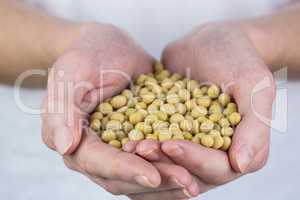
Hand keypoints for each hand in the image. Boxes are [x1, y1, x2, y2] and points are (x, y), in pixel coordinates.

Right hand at [41, 23, 197, 197]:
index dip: (124, 169)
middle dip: (153, 180)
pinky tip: (193, 172)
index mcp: (73, 137)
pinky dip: (171, 168)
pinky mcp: (136, 143)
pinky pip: (153, 164)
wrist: (111, 47)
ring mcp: (116, 150)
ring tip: (193, 182)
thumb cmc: (90, 53)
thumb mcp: (73, 71)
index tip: (152, 176)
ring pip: (139, 177)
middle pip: (120, 177)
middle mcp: (93, 151)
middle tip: (185, 181)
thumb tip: (65, 146)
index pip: (96, 161)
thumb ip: (64, 108)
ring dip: (166, 182)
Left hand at [135, 22, 275, 193]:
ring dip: (148, 162)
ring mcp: (189, 147)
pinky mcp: (169, 134)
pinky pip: (154, 148)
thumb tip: (242, 164)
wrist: (210, 43)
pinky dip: (139, 148)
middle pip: (188, 173)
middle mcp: (213, 155)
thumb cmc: (238, 59)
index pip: (217, 168)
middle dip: (164, 163)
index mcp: (239, 150)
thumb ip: (254, 125)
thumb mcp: (254, 85)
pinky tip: (121, 140)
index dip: (194, 160)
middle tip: (141, 147)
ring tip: (128, 146)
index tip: (171, 144)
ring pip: (168, 167)